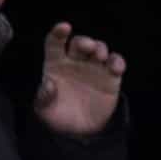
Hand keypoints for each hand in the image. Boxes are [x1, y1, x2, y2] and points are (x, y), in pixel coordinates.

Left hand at [35, 21, 125, 135]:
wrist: (78, 131)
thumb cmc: (57, 115)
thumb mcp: (44, 109)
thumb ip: (43, 97)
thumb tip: (48, 84)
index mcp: (55, 64)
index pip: (55, 42)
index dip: (58, 33)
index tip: (64, 28)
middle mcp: (75, 61)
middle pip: (80, 43)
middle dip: (85, 41)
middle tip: (88, 47)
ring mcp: (94, 68)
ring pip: (99, 49)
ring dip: (101, 48)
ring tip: (100, 56)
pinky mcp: (110, 77)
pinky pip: (116, 63)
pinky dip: (117, 62)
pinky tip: (115, 66)